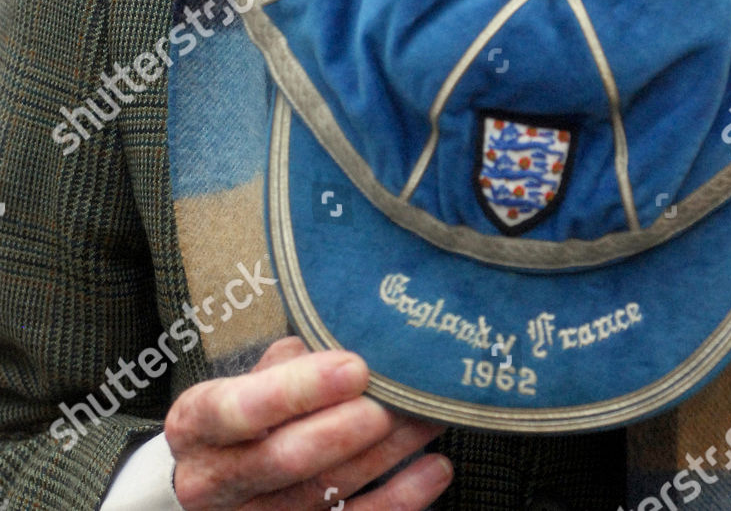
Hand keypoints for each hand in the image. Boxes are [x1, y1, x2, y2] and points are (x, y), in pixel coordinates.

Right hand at [165, 336, 451, 509]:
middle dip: (348, 429)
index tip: (354, 367)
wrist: (214, 480)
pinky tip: (434, 469)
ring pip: (323, 494)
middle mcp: (214, 480)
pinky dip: (398, 500)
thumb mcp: (246, 378)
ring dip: (385, 457)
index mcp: (196, 425)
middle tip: (397, 400)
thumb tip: (345, 335)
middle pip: (285, 460)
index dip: (298, 390)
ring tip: (429, 418)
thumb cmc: (242, 415)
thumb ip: (287, 362)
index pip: (239, 409)